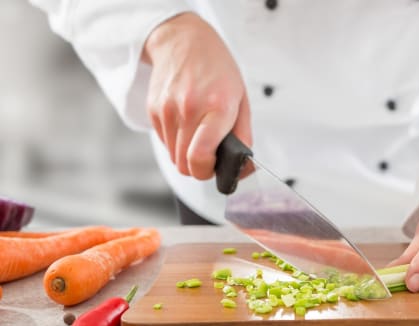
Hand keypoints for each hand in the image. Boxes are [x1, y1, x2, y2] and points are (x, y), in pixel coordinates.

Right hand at [142, 13, 250, 179]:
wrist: (183, 39)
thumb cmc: (217, 69)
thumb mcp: (241, 99)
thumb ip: (243, 135)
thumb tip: (243, 166)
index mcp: (216, 107)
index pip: (200, 156)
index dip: (206, 172)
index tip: (214, 168)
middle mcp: (189, 109)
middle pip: (184, 163)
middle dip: (198, 168)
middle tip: (209, 157)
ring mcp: (168, 109)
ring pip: (173, 156)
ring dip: (186, 155)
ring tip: (199, 137)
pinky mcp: (154, 110)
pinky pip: (165, 142)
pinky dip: (176, 142)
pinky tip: (186, 125)